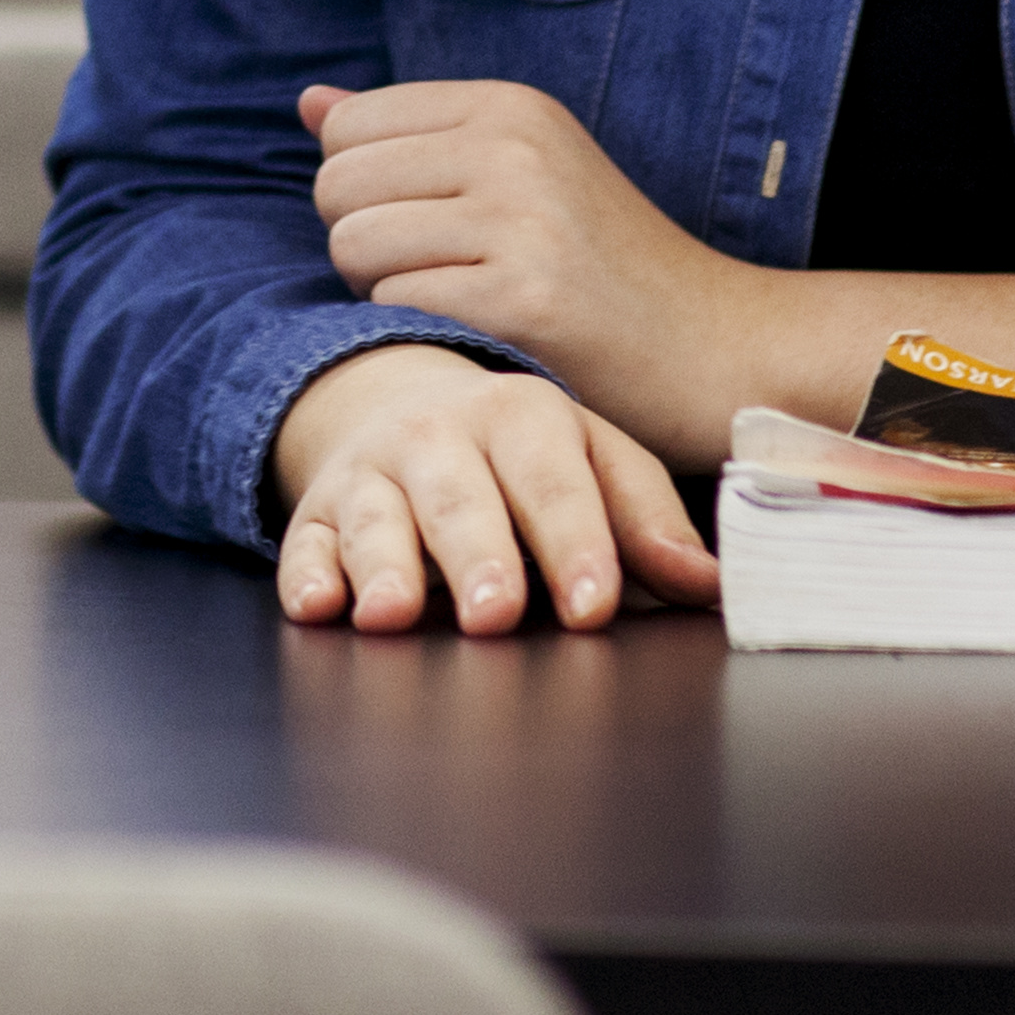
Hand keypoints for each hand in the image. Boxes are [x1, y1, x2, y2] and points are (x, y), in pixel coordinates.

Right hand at [267, 341, 716, 634]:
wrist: (400, 400)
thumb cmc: (521, 454)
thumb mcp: (592, 459)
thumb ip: (646, 519)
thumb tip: (709, 585)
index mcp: (522, 417)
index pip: (554, 480)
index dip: (575, 542)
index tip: (594, 605)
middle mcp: (439, 436)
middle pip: (458, 496)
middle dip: (477, 554)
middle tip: (496, 613)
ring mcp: (371, 471)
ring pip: (375, 516)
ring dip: (384, 565)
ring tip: (393, 613)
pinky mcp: (318, 512)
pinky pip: (305, 542)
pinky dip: (306, 574)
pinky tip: (318, 606)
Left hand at [306, 76, 748, 458]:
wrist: (720, 346)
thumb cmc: (607, 265)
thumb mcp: (524, 169)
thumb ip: (413, 135)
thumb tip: (310, 102)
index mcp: (509, 106)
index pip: (348, 126)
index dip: (364, 186)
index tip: (424, 222)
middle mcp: (512, 148)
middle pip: (336, 185)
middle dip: (362, 240)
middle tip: (437, 272)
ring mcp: (521, 221)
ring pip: (352, 246)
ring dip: (384, 289)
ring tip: (461, 300)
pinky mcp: (525, 300)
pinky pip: (395, 303)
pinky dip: (421, 330)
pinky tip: (483, 334)